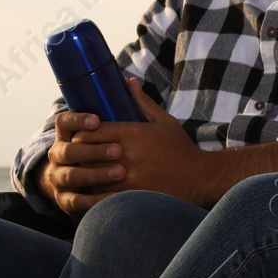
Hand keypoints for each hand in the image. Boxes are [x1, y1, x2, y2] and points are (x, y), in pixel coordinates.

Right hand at [39, 109, 122, 217]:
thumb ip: (121, 107)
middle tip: (119, 150)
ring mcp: (59, 177)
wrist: (82, 182)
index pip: (64, 122)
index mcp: (67, 134)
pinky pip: (77, 201)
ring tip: (121, 172)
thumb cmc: (104, 148)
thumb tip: (131, 81)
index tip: (97, 121)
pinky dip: (95, 200)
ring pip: (72, 175)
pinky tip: (116, 196)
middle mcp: (58, 154)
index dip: (78, 120)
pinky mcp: (65, 199)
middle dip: (93, 150)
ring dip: (96, 174)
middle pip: (69, 150)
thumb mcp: (112, 129)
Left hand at [66, 77, 211, 206]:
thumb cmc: (180, 148)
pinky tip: (95, 188)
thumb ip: (142, 102)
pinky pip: (100, 194)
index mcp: (133, 132)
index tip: (82, 134)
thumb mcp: (164, 121)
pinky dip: (94, 190)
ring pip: (89, 174)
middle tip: (79, 152)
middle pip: (86, 151)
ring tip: (84, 170)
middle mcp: (127, 154)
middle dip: (79, 152)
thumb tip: (128, 81)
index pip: (92, 130)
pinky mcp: (129, 195)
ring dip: (84, 172)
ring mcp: (127, 177)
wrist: (198, 178)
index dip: (82, 132)